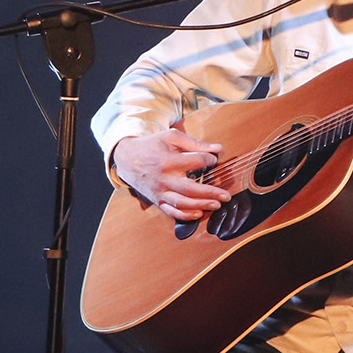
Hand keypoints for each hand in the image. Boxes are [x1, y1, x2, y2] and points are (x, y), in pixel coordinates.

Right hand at [112, 129, 228, 222]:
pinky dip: (184, 215)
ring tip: (217, 205)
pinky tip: (198, 214)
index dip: (208, 159)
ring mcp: (159, 191)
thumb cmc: (152, 145)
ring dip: (201, 205)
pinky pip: (171, 211)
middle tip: (226, 196)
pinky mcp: (156, 200)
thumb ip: (194, 143)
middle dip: (210, 193)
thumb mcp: (170, 137)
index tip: (214, 159)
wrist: (127, 158)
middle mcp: (163, 178)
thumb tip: (218, 149)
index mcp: (167, 160)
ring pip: (182, 203)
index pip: (194, 161)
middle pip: (189, 188)